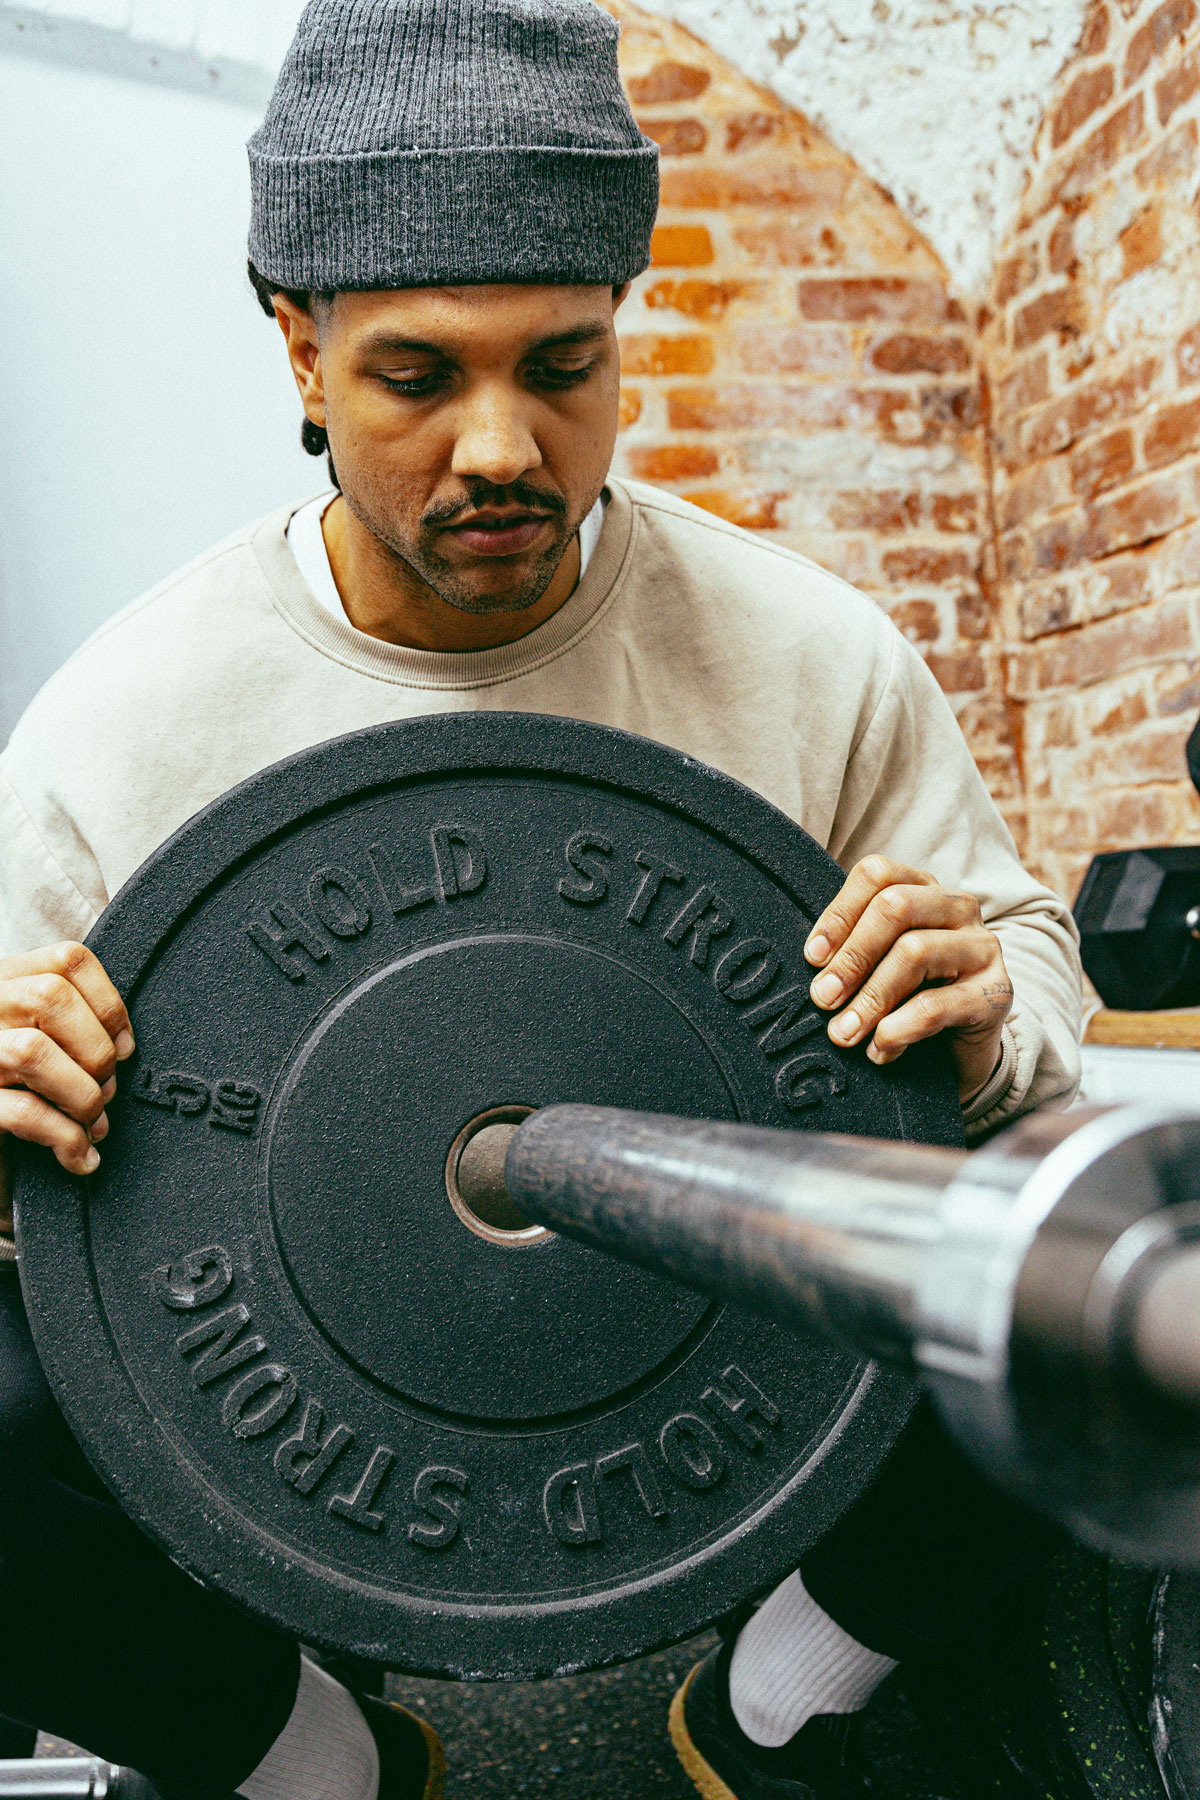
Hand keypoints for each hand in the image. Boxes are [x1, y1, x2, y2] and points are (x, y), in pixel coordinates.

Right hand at [0, 943, 134, 1231]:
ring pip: (32, 1051)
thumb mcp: (30, 1031)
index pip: (68, 961)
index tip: (126, 1045)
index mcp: (4, 981)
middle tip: (106, 1090)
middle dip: (96, 1050)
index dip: (110, 1003)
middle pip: (51, 998)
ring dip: (82, 1095)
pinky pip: (24, 1113)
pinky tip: (81, 1157)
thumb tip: (122, 1047)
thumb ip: (69, 1021)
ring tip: (93, 1122)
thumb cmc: (13, 1078)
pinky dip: (66, 1139)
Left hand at [805, 856, 1012, 1103]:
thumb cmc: (909, 997)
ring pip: (915, 951)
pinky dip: (899, 1029)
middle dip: (851, 956)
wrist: (964, 1050)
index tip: (812, 958)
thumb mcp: (878, 965)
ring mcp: (982, 947)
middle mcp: (958, 908)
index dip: (839, 913)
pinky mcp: (997, 993)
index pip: (877, 875)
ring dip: (870, 998)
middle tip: (822, 998)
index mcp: (924, 889)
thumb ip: (851, 951)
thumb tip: (814, 966)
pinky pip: (938, 1005)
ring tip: (844, 1033)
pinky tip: (880, 1050)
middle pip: (895, 908)